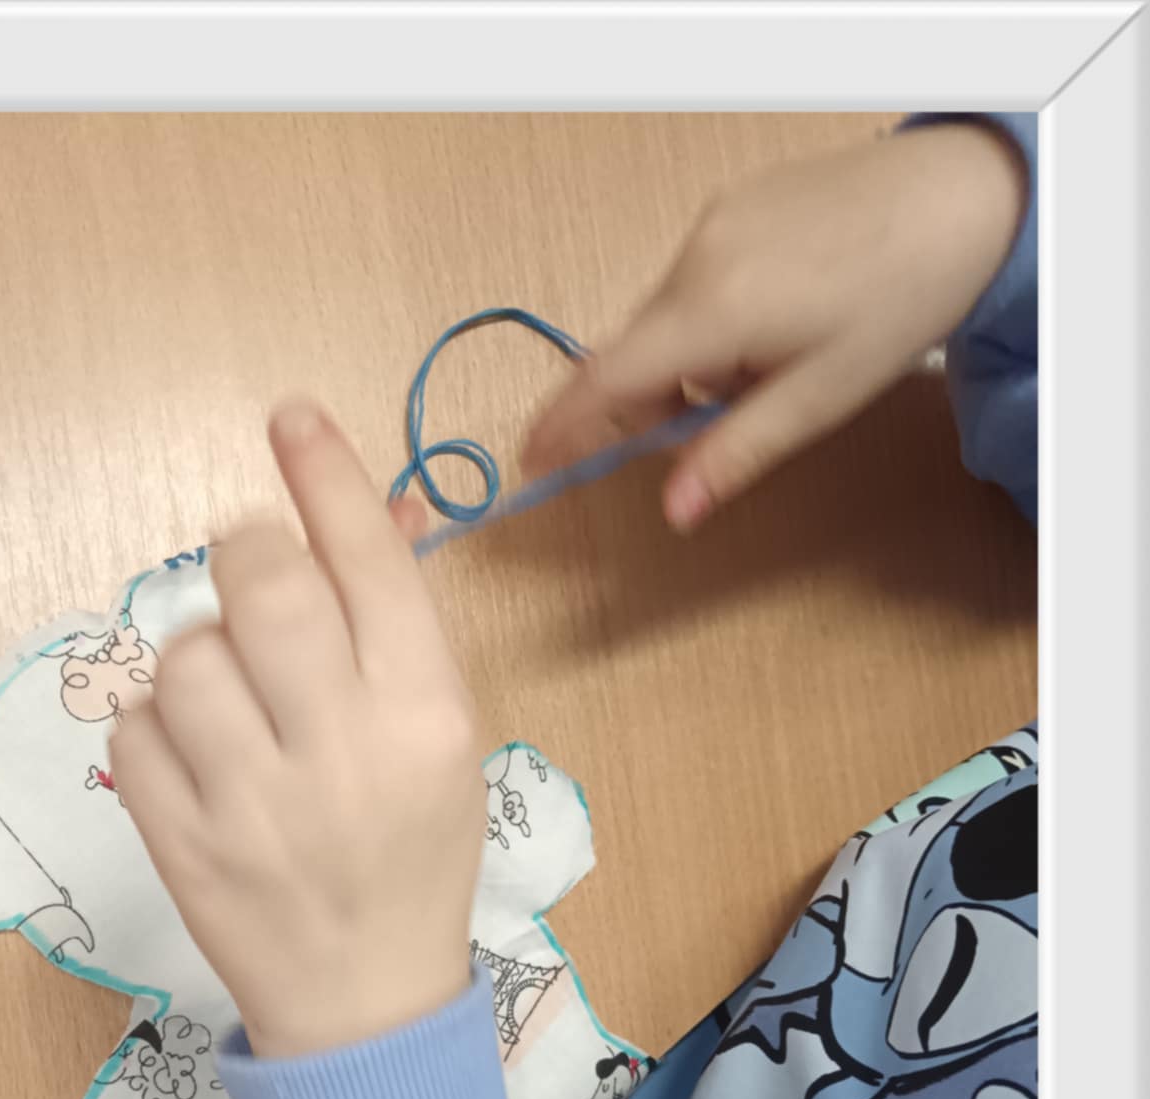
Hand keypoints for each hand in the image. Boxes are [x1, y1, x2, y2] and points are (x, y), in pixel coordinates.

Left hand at [109, 400, 483, 1060]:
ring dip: (198, 659)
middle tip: (252, 581)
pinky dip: (155, 732)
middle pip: (262, 585)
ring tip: (229, 706)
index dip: (324, 474)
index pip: (369, 560)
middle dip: (247, 558)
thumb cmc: (414, 856)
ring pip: (184, 657)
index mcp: (426, 715)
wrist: (367, 1005)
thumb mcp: (442, 740)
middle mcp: (344, 750)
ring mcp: (255, 804)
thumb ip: (398, 628)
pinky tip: (195, 762)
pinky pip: (134, 732)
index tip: (290, 417)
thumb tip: (364, 505)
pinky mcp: (183, 846)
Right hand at [522, 121, 1028, 530]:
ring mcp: (712, 227)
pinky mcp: (733, 209)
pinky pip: (689, 287)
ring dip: (680, 368)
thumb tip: (673, 513)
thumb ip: (734, 455)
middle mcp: (695, 260)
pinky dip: (703, 328)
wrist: (960, 195)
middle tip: (683, 443)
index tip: (529, 465)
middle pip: (628, 354)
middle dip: (637, 408)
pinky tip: (764, 334)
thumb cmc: (900, 300)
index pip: (604, 380)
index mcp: (711, 312)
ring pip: (661, 323)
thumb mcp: (819, 399)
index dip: (560, 428)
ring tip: (756, 380)